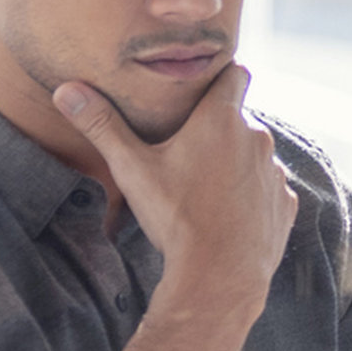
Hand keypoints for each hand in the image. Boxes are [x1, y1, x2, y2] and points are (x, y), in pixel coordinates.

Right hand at [55, 64, 294, 321]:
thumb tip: (66, 90)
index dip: (220, 75)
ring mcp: (275, 172)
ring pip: (254, 154)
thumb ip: (102, 126)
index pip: (233, 73)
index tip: (203, 85)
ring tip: (206, 186)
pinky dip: (252, 194)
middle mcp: (257, 138)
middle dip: (218, 127)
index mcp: (221, 119)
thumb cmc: (175, 218)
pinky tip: (228, 212)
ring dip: (236, 162)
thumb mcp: (132, 169)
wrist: (219, 277)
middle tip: (187, 149)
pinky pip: (267, 188)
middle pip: (239, 119)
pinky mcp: (285, 204)